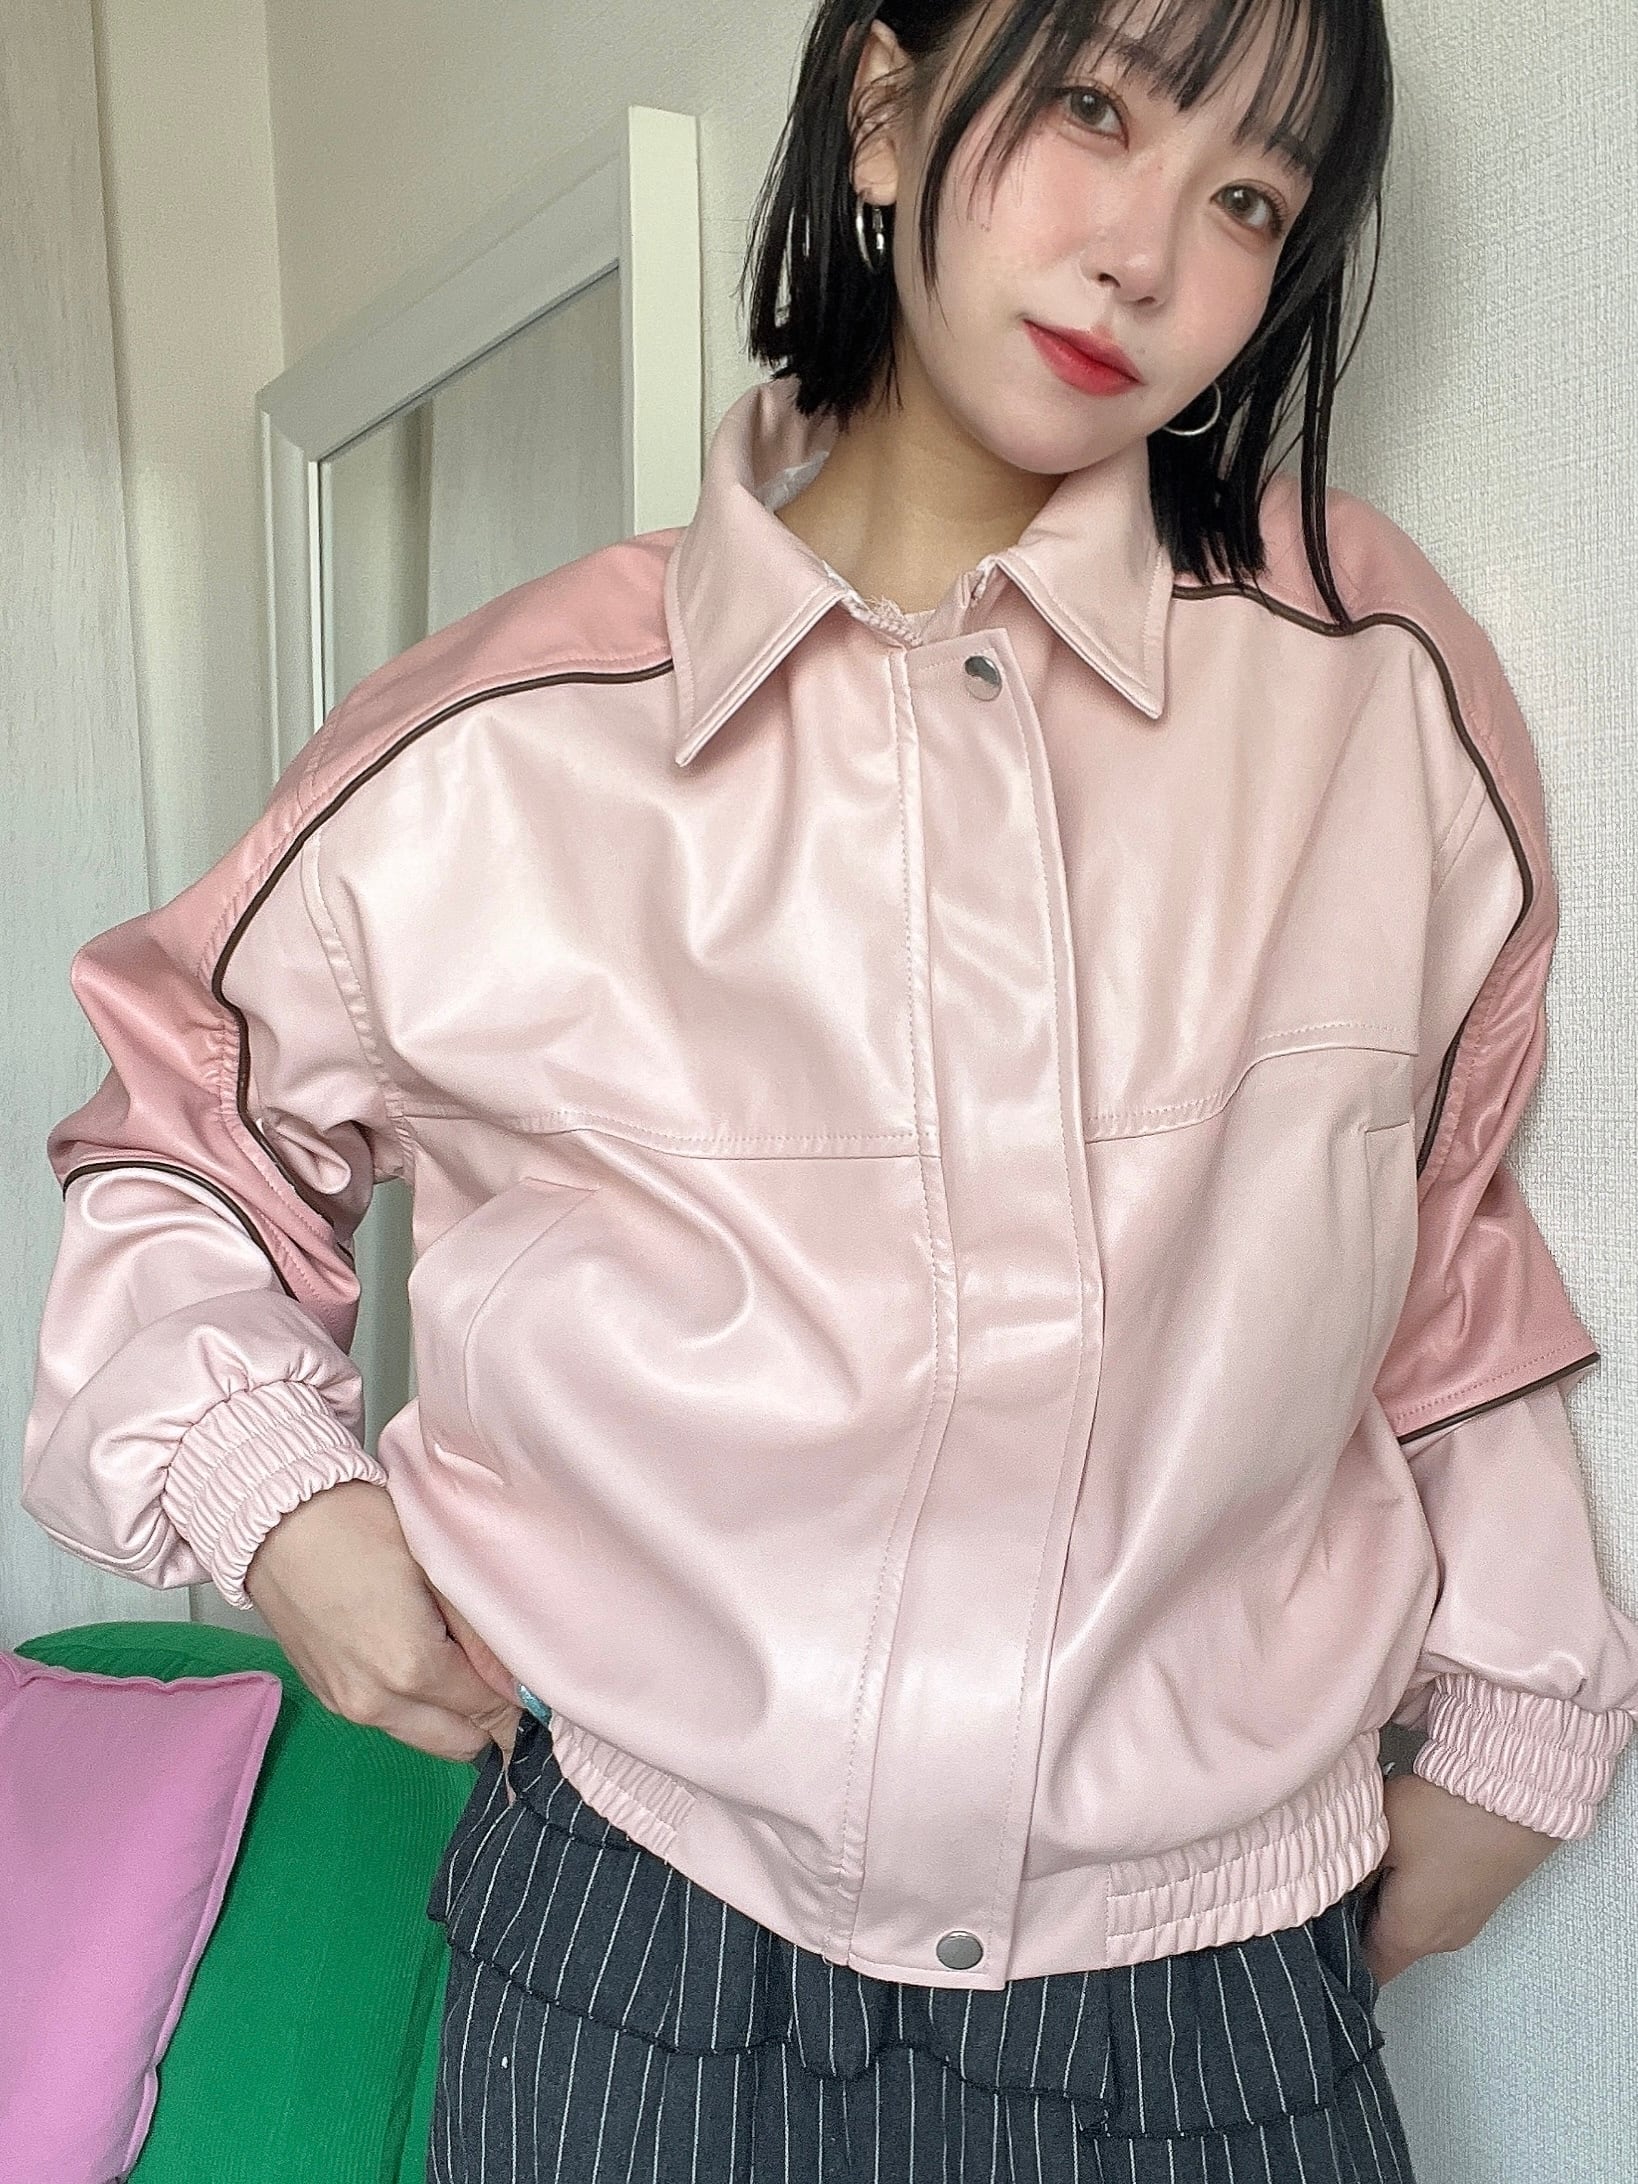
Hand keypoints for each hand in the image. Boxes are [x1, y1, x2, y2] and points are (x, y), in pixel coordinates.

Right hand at [243, 1478, 522, 1767]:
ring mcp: (346, 1706)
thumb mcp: (438, 1568)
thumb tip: (524, 1685)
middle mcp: (376, 1703)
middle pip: (460, 1744)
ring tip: (463, 1661)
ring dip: (452, 1715)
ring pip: (424, 1737)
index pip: (491, 1710)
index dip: (522, 1700)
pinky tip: (418, 1655)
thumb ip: (483, 1635)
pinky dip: (415, 1705)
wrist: (277, 1519)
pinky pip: (389, 1720)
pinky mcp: (326, 1696)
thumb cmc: (362, 1526)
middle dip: (492, 1720)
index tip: (540, 1683)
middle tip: (507, 1677)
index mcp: (411, 1668)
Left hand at [1358, 1770, 1561, 1985]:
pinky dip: (1418, 1890)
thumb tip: (1338, 1889)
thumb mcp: (1378, 1835)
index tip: (1321, 1922)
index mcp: (1409, 1935)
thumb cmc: (1442, 1816)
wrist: (1514, 1796)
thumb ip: (1352, 1870)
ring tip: (1377, 1855)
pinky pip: (1438, 1908)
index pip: (1368, 1969)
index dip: (1340, 1951)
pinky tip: (1411, 1852)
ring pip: (1414, 1923)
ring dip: (1392, 1900)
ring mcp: (1466, 1922)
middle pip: (1389, 1945)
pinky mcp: (1481, 1900)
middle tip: (1342, 1874)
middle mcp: (1441, 1941)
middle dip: (1363, 1916)